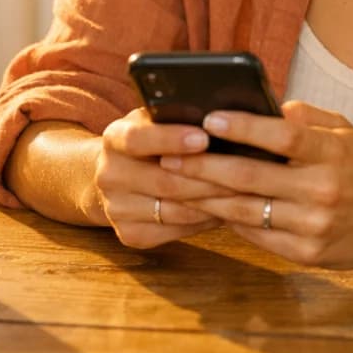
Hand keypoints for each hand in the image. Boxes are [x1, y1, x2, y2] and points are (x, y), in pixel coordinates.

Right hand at [96, 107, 236, 248]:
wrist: (117, 176)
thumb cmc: (150, 140)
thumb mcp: (154, 120)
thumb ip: (175, 117)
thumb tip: (220, 117)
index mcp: (113, 138)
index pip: (138, 139)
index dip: (170, 139)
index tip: (204, 137)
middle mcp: (108, 175)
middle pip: (164, 181)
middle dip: (208, 177)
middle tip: (244, 172)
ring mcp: (116, 209)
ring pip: (175, 210)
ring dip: (213, 203)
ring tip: (244, 193)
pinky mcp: (130, 235)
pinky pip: (176, 230)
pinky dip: (204, 221)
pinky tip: (225, 210)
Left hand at [159, 101, 352, 267]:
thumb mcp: (342, 129)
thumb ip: (302, 116)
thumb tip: (259, 105)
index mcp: (331, 153)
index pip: (283, 136)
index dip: (244, 127)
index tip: (208, 117)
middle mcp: (322, 191)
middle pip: (252, 178)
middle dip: (203, 167)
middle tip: (167, 155)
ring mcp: (314, 227)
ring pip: (246, 211)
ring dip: (204, 197)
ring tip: (172, 182)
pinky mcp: (307, 255)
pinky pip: (257, 235)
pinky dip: (227, 220)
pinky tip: (203, 207)